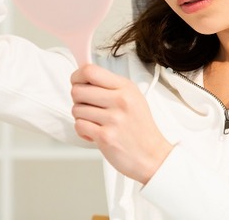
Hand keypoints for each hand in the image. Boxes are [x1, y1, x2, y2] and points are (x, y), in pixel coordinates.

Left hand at [70, 64, 172, 184]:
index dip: (77, 76)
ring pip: (76, 109)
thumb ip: (109, 84)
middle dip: (77, 99)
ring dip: (81, 117)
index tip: (77, 82)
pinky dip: (82, 131)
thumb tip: (84, 72)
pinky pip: (79, 126)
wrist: (152, 156)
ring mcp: (113, 119)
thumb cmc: (140, 127)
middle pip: (78, 90)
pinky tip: (94, 133)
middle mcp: (120, 100)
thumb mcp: (132, 97)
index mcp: (125, 87)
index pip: (90, 71)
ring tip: (95, 122)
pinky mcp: (105, 137)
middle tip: (87, 106)